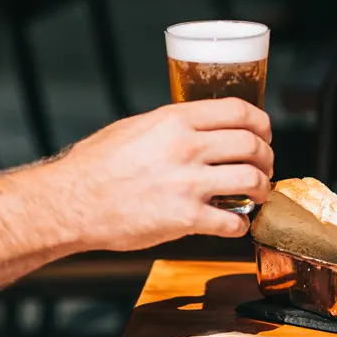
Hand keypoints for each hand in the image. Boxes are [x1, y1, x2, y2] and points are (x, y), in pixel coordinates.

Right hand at [48, 98, 273, 251]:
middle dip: (267, 157)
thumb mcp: (136, 127)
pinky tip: (237, 223)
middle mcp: (185, 147)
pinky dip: (242, 225)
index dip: (261, 122)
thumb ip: (174, 125)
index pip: (238, 110)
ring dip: (262, 189)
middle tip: (264, 166)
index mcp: (175, 120)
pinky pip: (233, 221)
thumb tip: (204, 126)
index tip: (264, 133)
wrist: (69, 202)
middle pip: (252, 145)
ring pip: (252, 181)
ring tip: (258, 193)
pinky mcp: (185, 218)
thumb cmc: (96, 165)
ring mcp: (187, 183)